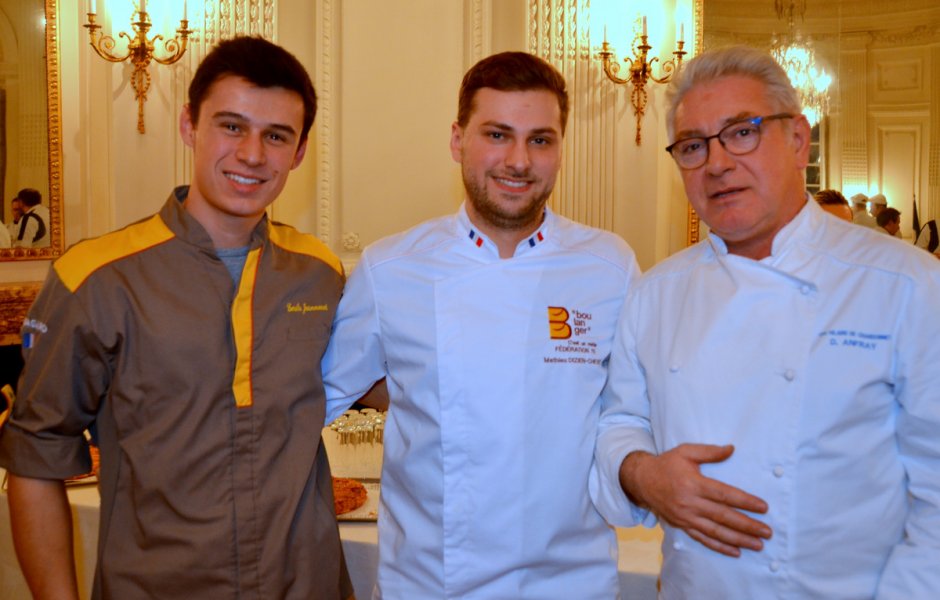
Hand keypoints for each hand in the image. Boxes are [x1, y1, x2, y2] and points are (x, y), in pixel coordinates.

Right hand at [620, 444, 771, 556]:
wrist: (641, 481)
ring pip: (715, 531)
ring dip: (738, 539)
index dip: (745, 501)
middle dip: (747, 525)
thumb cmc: (666, 464)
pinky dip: (719, 546)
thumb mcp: (685, 451)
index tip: (763, 507)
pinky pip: (703, 539)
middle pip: (723, 516)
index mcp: (693, 484)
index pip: (724, 495)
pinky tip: (735, 551)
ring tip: (757, 545)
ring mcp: (686, 517)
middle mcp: (690, 503)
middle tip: (767, 532)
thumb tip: (731, 449)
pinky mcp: (682, 526)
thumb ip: (709, 452)